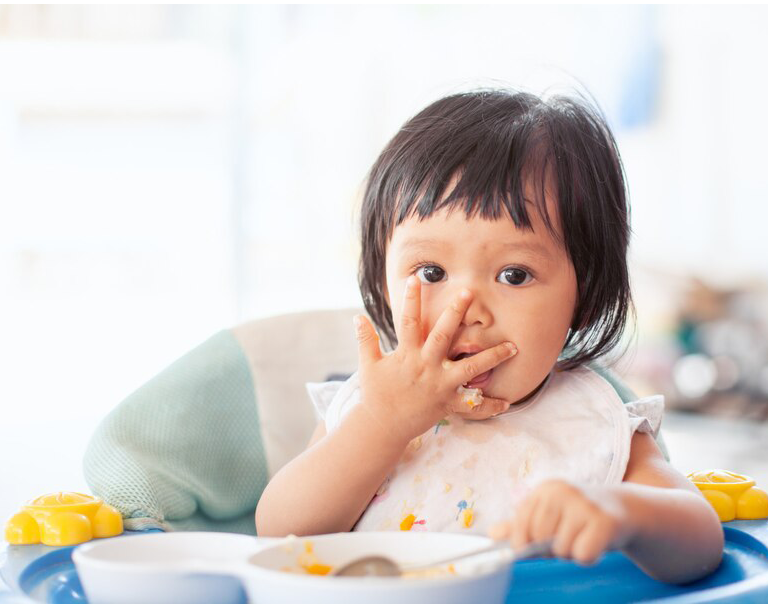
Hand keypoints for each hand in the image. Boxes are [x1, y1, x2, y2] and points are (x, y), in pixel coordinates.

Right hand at [353, 275, 517, 443]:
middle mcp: (425, 367)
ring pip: (470, 369)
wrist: (381, 426)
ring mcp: (439, 386)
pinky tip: (506, 402)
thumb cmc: (375, 394)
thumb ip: (365, 340)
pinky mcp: (446, 404)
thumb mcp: (368, 365)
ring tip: (513, 346)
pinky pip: (471, 406)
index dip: (411, 300)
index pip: (408, 322)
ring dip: (492, 357)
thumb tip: (357, 316)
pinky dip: (489, 405)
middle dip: (456, 313)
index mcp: (406, 355)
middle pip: (443, 336)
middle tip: (470, 292)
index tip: (416, 279)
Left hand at [489, 480, 635, 565]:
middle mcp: (562, 492)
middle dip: (552, 548)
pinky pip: (583, 554)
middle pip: (539, 539)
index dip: (524, 542)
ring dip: (572, 552)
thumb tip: (492, 534)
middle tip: (569, 537)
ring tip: (583, 536)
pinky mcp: (604, 521)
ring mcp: (583, 504)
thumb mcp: (549, 515)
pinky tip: (596, 542)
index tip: (535, 545)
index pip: (520, 524)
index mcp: (545, 489)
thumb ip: (520, 525)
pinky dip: (589, 556)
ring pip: (561, 549)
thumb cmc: (579, 515)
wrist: (623, 509)